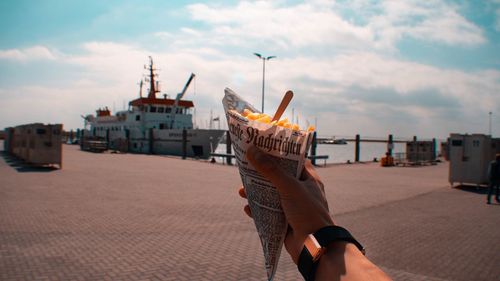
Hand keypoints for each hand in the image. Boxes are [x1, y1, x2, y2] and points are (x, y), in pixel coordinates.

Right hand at [239, 146, 333, 262]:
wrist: (314, 247)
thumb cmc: (307, 213)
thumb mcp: (289, 187)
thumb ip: (270, 169)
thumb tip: (252, 150)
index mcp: (309, 180)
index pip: (293, 160)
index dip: (278, 153)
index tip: (262, 148)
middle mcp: (301, 191)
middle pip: (278, 177)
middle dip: (261, 174)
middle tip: (246, 169)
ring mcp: (292, 207)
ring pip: (271, 196)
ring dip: (256, 193)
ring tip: (242, 191)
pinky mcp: (285, 221)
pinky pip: (268, 213)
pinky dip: (257, 210)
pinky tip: (247, 208)